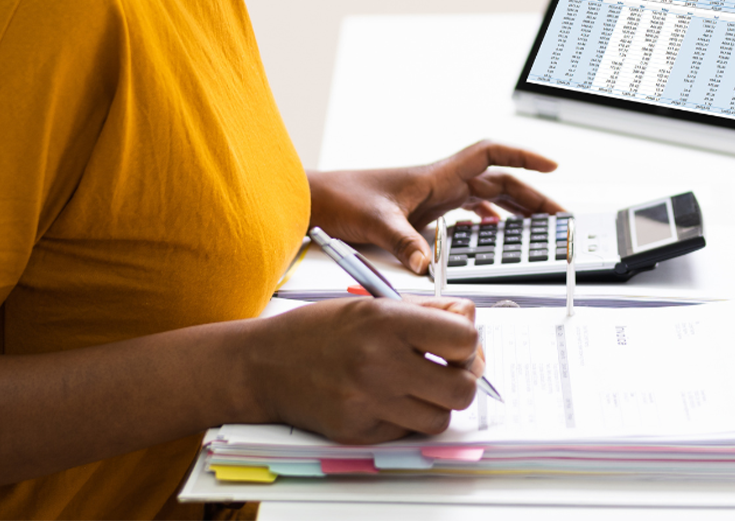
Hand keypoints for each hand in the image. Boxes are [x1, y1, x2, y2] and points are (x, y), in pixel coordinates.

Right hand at [244, 297, 481, 442]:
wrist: (265, 364)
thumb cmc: (319, 329)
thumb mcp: (372, 301)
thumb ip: (426, 310)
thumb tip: (470, 322)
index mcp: (386, 321)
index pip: (463, 339)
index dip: (468, 340)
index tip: (458, 340)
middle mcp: (380, 363)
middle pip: (461, 387)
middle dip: (463, 377)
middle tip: (449, 367)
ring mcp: (369, 402)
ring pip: (440, 418)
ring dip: (438, 402)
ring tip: (419, 384)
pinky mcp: (359, 433)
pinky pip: (407, 432)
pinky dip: (408, 417)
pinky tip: (390, 397)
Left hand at [308, 140, 563, 274]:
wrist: (316, 201)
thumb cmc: (341, 199)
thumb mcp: (374, 222)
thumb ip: (402, 243)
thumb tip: (426, 266)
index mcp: (436, 176)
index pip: (489, 155)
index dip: (523, 156)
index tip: (552, 166)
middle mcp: (440, 183)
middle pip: (498, 181)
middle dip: (531, 195)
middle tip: (558, 215)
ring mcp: (433, 198)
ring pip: (486, 197)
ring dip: (514, 210)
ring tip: (538, 228)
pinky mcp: (424, 214)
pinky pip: (466, 213)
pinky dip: (486, 222)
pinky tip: (494, 236)